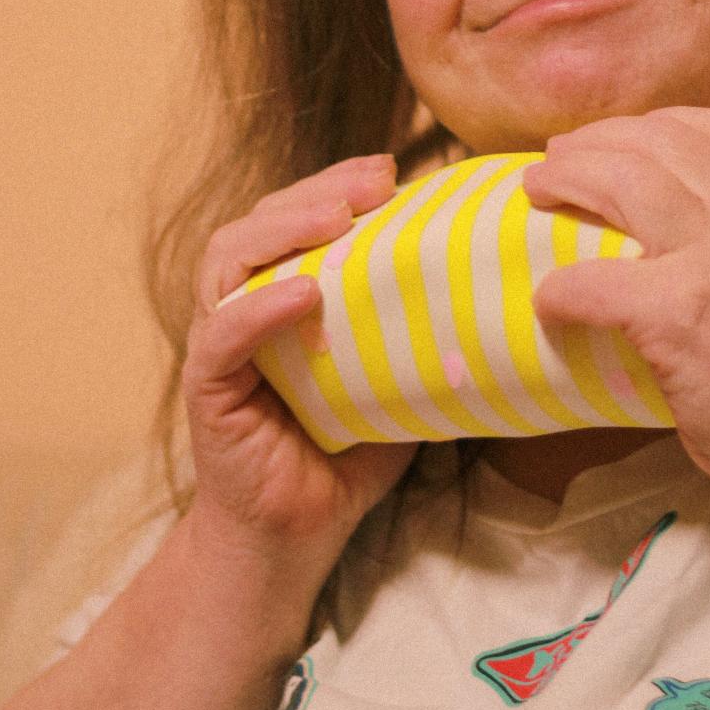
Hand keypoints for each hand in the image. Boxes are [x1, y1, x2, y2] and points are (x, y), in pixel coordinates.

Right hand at [182, 153, 417, 605]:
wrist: (297, 538)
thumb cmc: (347, 454)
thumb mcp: (399, 379)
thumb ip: (424, 333)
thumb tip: (503, 293)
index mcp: (281, 294)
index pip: (296, 217)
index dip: (337, 184)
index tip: (394, 172)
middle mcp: (241, 308)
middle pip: (260, 222)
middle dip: (317, 190)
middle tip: (376, 179)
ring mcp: (219, 345)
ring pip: (229, 260)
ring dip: (284, 228)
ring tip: (339, 218)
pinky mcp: (206, 388)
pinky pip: (222, 335)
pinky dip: (260, 307)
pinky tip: (303, 291)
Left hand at [523, 108, 709, 500]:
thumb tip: (676, 228)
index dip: (648, 125)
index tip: (613, 142)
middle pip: (655, 142)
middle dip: (593, 143)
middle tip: (554, 163)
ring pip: (620, 181)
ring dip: (566, 180)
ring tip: (537, 193)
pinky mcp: (675, 313)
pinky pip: (590, 281)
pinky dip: (559, 290)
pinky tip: (548, 302)